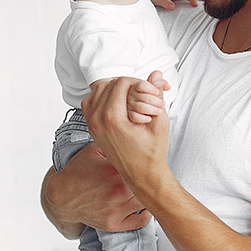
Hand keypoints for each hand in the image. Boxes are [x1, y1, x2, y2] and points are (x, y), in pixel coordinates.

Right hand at [42, 143, 151, 233]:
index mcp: (115, 172)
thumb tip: (131, 137)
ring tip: (146, 190)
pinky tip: (144, 207)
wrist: (61, 196)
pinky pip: (140, 222)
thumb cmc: (78, 172)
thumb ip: (113, 143)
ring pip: (145, 203)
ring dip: (147, 197)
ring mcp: (116, 210)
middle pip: (146, 187)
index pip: (143, 168)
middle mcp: (117, 192)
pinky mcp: (113, 224)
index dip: (147, 165)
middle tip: (150, 178)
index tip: (148, 164)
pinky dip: (146, 215)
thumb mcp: (93, 150)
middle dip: (148, 181)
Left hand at [82, 76, 170, 197]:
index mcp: (112, 118)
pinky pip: (91, 102)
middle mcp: (97, 120)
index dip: (138, 82)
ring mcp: (92, 124)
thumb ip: (157, 95)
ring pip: (97, 91)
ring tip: (131, 97)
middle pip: (109, 84)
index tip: (149, 90)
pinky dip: (103, 98)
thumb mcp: (159, 122)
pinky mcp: (92, 128)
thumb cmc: (152, 152)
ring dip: (114, 89)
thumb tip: (156, 74)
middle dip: (128, 84)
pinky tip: (118, 104)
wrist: (142, 175)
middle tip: (143, 93)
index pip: (122, 82)